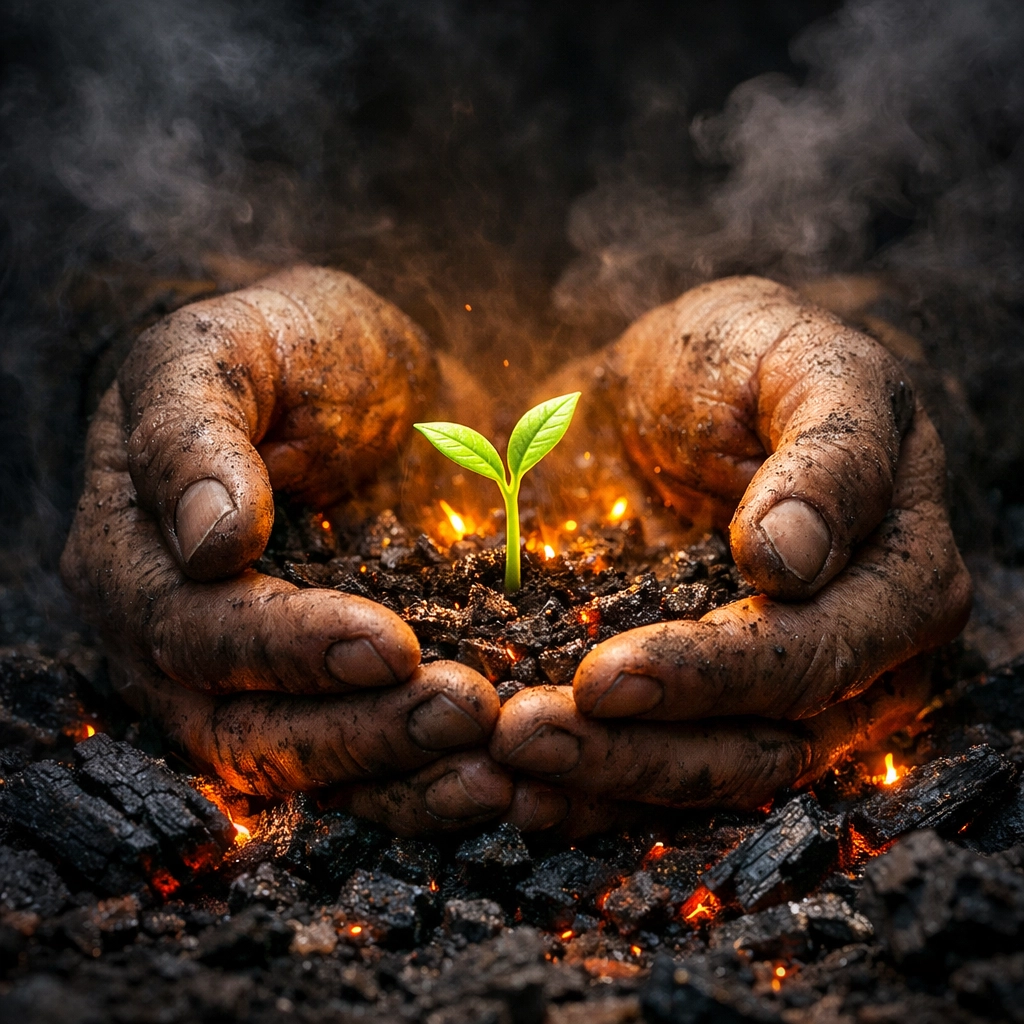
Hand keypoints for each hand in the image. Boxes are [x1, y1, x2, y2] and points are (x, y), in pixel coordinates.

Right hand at [61, 266, 512, 834]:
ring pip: (305, 764)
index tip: (391, 645)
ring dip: (398, 775)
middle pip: (245, 727)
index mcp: (132, 556)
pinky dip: (420, 781)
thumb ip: (195, 434)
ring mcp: (248, 677)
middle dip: (358, 731)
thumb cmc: (282, 348)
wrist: (353, 371)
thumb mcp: (228, 353)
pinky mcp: (322, 689)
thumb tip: (210, 541)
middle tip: (464, 712)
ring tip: (491, 772)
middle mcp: (175, 640)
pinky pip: (357, 760)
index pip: (196, 631)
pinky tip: (491, 782)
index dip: (288, 648)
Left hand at [492, 276, 971, 832]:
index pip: (814, 657)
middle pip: (761, 746)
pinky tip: (516, 786)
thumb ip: (829, 456)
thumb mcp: (807, 368)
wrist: (685, 379)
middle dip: (639, 750)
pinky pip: (660, 767)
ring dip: (602, 781)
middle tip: (525, 735)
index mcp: (898, 577)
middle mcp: (852, 659)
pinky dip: (589, 788)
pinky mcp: (706, 702)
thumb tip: (795, 563)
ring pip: (706, 777)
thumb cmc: (756, 360)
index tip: (603, 677)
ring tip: (501, 769)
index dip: (711, 677)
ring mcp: (777, 693)